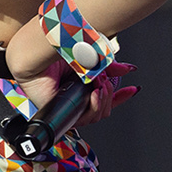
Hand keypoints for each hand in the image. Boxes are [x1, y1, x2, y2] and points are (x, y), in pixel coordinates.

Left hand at [10, 57, 138, 124]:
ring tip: (98, 85)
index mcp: (82, 86)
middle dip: (110, 95)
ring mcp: (69, 107)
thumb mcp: (92, 58)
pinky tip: (94, 94)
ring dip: (103, 99)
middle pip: (104, 109)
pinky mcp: (63, 114)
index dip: (120, 96)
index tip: (132, 89)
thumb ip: (110, 66)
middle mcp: (76, 98)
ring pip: (97, 116)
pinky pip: (84, 119)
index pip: (106, 98)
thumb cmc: (56, 52)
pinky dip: (94, 106)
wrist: (38, 55)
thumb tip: (128, 69)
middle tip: (105, 82)